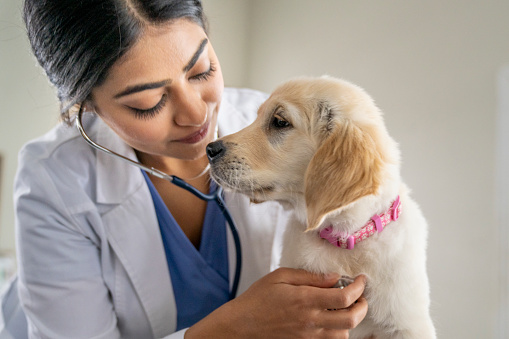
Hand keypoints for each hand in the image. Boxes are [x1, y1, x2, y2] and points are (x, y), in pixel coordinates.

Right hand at [185, 267, 367, 338]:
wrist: (241, 325)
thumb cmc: (258, 298)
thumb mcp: (280, 277)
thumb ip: (310, 277)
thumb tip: (334, 277)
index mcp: (305, 300)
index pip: (344, 296)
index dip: (359, 287)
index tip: (362, 280)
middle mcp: (310, 321)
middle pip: (351, 319)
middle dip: (363, 306)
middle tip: (361, 296)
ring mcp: (309, 336)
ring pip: (343, 335)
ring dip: (350, 321)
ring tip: (346, 308)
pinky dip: (338, 333)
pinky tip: (332, 321)